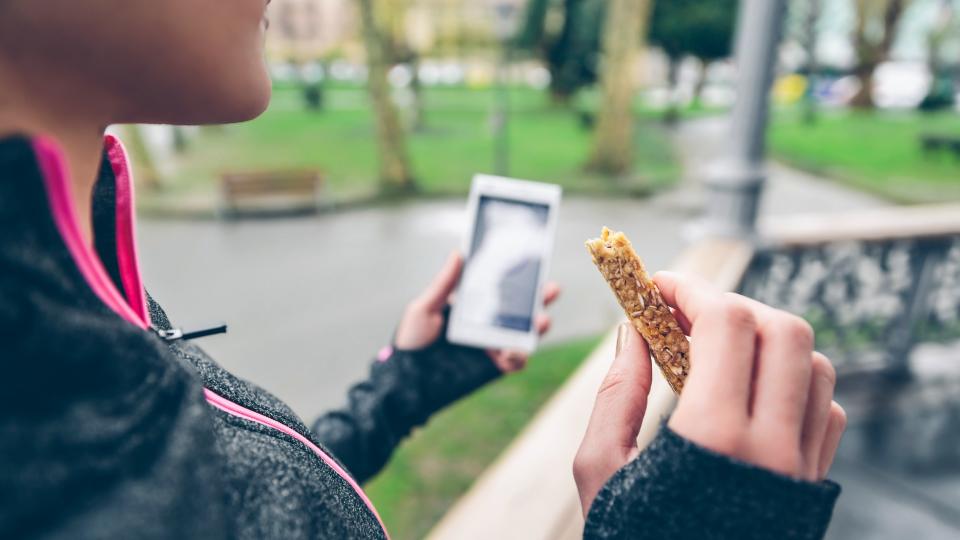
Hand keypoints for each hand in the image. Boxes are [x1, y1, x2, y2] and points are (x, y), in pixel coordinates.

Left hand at [394, 252, 560, 372]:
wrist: (406, 380)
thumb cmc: (411, 340)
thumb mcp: (424, 307)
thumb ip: (444, 283)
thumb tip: (459, 252)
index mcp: (474, 305)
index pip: (501, 288)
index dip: (519, 277)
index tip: (534, 263)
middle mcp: (487, 323)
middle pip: (521, 309)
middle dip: (540, 298)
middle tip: (552, 289)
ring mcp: (492, 345)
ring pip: (524, 334)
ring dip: (537, 327)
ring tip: (542, 321)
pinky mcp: (493, 367)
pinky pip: (515, 361)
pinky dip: (519, 356)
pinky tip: (513, 351)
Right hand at [573, 272, 845, 514]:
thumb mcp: (601, 470)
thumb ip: (616, 392)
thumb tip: (631, 328)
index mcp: (713, 439)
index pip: (726, 325)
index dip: (690, 289)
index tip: (656, 286)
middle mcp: (772, 448)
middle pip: (781, 329)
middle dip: (728, 305)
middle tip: (682, 312)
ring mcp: (801, 468)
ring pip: (813, 363)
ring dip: (764, 337)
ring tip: (714, 349)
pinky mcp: (812, 485)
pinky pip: (823, 409)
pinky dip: (790, 380)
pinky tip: (748, 391)